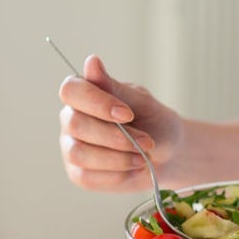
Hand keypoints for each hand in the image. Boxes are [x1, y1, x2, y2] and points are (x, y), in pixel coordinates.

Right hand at [58, 55, 184, 191]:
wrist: (168, 155)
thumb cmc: (154, 122)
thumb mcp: (141, 102)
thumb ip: (115, 87)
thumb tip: (91, 62)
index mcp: (83, 95)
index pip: (71, 90)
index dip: (97, 103)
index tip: (127, 113)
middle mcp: (70, 119)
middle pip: (76, 125)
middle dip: (115, 136)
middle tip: (147, 141)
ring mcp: (71, 148)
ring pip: (80, 153)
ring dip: (117, 157)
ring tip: (143, 157)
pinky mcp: (78, 174)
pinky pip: (87, 177)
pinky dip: (116, 174)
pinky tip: (134, 168)